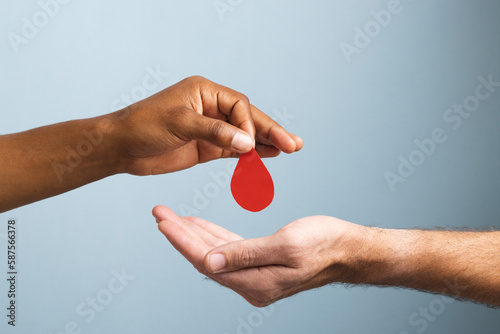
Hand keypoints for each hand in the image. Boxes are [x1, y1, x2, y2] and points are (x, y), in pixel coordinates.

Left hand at [114, 76, 302, 174]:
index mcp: (205, 92)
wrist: (122, 147)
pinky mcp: (207, 147)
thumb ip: (214, 131)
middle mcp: (211, 107)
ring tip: (290, 149)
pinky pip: (234, 150)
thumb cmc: (143, 126)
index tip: (249, 143)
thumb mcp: (179, 123)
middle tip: (295, 144)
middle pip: (248, 118)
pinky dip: (250, 154)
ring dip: (266, 143)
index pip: (239, 105)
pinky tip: (267, 156)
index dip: (249, 124)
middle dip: (271, 131)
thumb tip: (248, 142)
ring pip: (245, 134)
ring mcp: (211, 128)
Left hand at [153, 205, 358, 306]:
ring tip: (171, 217)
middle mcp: (251, 283)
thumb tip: (209, 262)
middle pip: (205, 258)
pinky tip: (199, 224)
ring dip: (193, 234)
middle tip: (159, 213)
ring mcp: (255, 276)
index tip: (163, 222)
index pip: (207, 261)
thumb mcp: (287, 245)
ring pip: (214, 253)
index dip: (182, 241)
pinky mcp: (260, 264)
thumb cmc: (324, 243)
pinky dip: (212, 235)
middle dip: (180, 235)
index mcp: (256, 282)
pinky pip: (229, 249)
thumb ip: (246, 254)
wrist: (347, 249)